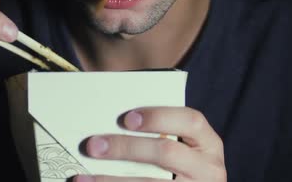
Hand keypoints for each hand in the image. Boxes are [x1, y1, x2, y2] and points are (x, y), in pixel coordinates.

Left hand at [76, 107, 225, 181]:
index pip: (190, 121)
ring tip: (83, 179)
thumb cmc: (177, 163)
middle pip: (166, 153)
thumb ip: (157, 132)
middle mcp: (208, 169)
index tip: (126, 118)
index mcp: (208, 143)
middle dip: (126, 148)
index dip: (159, 117)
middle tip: (92, 146)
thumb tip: (107, 120)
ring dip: (112, 181)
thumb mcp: (179, 145)